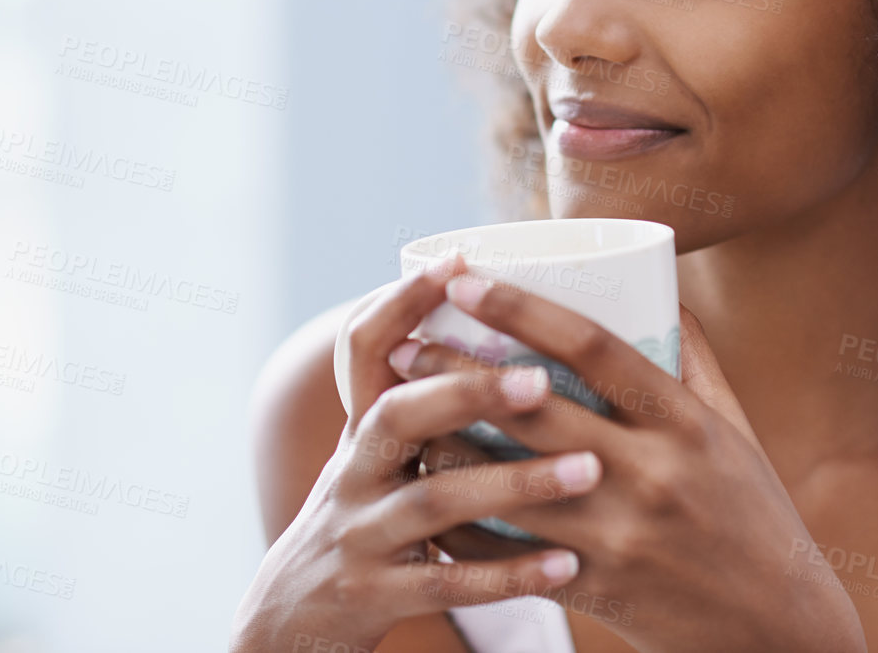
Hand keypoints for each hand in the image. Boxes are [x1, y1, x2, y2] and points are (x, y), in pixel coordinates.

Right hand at [226, 254, 605, 652]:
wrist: (289, 623)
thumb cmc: (366, 521)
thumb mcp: (376, 459)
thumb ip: (426, 406)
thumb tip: (509, 328)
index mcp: (360, 430)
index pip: (365, 349)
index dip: (402, 302)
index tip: (457, 261)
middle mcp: (351, 473)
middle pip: (399, 415)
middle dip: (469, 391)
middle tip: (541, 379)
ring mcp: (359, 536)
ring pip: (434, 501)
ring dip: (514, 482)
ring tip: (588, 469)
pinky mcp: (374, 596)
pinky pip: (448, 582)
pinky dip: (509, 574)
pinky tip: (568, 566)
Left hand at [389, 272, 869, 652]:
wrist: (778, 630)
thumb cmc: (753, 513)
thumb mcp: (735, 428)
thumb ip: (693, 358)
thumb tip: (657, 280)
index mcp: (685, 421)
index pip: (593, 347)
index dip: (522, 309)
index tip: (467, 280)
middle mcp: (652, 472)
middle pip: (533, 412)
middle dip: (459, 371)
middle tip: (404, 343)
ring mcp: (621, 535)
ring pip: (507, 484)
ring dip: (444, 446)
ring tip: (397, 414)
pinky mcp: (598, 588)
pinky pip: (510, 555)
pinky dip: (462, 527)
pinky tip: (427, 498)